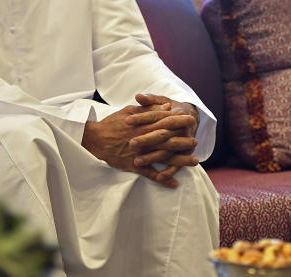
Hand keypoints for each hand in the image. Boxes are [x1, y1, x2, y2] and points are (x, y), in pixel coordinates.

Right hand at [82, 95, 198, 186]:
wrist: (94, 139)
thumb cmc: (112, 123)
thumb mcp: (130, 110)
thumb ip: (149, 109)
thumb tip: (167, 107)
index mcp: (143, 124)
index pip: (166, 121)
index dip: (179, 120)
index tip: (191, 120)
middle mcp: (144, 139)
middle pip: (169, 140)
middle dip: (184, 140)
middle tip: (196, 141)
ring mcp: (140, 154)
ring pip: (164, 158)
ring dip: (180, 160)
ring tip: (194, 161)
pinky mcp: (134, 165)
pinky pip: (150, 174)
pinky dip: (162, 180)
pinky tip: (174, 184)